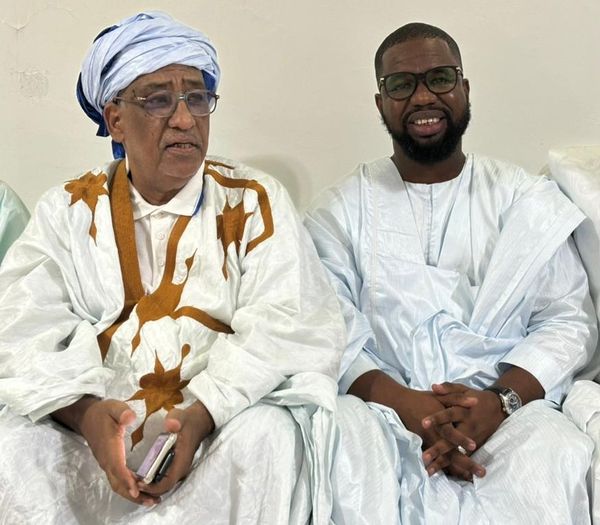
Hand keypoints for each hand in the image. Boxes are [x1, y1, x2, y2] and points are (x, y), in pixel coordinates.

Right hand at [78, 399, 158, 505]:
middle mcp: (106, 460)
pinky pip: (118, 480)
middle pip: (118, 483)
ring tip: (151, 501)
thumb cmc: (103, 412)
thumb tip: (131, 418)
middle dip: (134, 495)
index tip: (137, 490)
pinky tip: (143, 490)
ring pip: (118, 484)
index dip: (127, 479)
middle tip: (153, 501)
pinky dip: (129, 488)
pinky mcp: (110, 464)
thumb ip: (122, 412)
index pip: (117, 466)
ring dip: (133, 495)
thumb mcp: (113, 407)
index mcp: (109, 447)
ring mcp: (107, 464)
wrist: (87, 417)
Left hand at [137, 401, 214, 497]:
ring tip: (133, 480)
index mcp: (181, 461)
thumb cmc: (186, 420)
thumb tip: (170, 425)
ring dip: (148, 487)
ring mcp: (177, 469)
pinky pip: (162, 480)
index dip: (152, 487)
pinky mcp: (174, 467)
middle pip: (163, 489)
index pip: (167, 484)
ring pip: (162, 486)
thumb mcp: (180, 417)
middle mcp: (180, 469)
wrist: (197, 421)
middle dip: (146, 490)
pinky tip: (140, 475)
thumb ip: (175, 420)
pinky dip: (151, 481)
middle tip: (130, 482)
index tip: (138, 482)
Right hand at [348, 371, 484, 479]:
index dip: (461, 439)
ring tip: (470, 478)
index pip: (450, 432)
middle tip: (482, 472)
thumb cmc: (421, 399)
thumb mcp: (440, 396)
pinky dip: (444, 468)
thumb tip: (476, 401)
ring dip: (457, 469)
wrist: (399, 404)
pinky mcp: (423, 446)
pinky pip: (435, 460)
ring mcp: (427, 442)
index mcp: (438, 421)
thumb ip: (458, 399)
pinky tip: (455, 475)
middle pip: (449, 452)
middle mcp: (433, 434)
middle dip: (466, 463)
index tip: (473, 446)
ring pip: (443, 459)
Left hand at [422, 382, 504, 478]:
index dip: (437, 418)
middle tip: (425, 456)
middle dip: (439, 448)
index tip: (423, 423)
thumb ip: (448, 388)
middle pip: (452, 438)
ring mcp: (473, 439)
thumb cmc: (475, 397)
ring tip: (429, 470)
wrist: (498, 408)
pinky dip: (454, 467)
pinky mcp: (475, 447)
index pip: (449, 414)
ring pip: (457, 452)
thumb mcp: (463, 389)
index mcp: (464, 410)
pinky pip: (464, 458)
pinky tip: (441, 473)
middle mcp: (469, 426)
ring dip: (444, 462)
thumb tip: (433, 387)